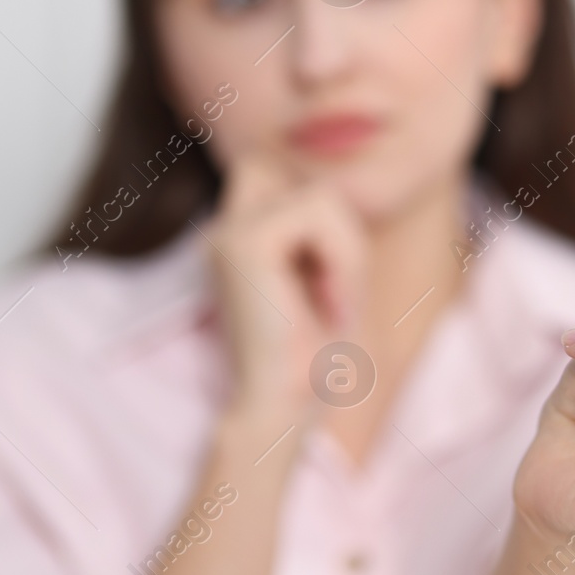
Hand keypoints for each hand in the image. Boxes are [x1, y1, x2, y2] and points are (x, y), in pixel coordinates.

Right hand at [201, 151, 367, 419]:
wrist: (281, 409)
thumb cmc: (312, 358)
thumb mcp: (330, 277)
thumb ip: (327, 228)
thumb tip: (348, 164)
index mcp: (239, 236)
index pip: (271, 165)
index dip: (314, 197)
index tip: (329, 272)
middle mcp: (226, 228)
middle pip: (307, 178)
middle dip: (341, 227)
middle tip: (337, 291)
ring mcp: (229, 232)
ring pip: (322, 196)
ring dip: (348, 252)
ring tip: (333, 303)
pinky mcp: (244, 243)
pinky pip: (318, 214)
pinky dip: (342, 259)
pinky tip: (330, 305)